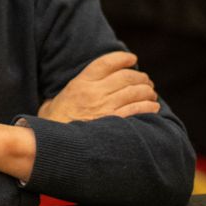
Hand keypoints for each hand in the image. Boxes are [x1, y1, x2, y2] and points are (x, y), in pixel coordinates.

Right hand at [39, 51, 159, 122]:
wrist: (53, 147)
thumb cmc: (53, 126)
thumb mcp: (53, 102)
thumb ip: (68, 93)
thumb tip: (71, 91)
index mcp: (80, 84)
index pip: (106, 62)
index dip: (123, 58)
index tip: (132, 59)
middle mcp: (94, 92)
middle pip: (126, 76)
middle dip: (140, 77)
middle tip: (146, 81)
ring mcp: (105, 108)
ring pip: (135, 92)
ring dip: (147, 91)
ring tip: (151, 94)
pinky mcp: (114, 123)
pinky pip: (137, 109)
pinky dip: (148, 106)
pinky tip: (153, 107)